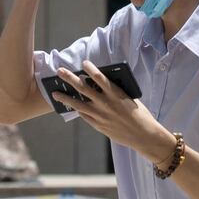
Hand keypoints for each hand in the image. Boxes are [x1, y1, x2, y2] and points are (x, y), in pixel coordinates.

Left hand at [52, 61, 169, 157]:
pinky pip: (84, 115)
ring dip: (65, 97)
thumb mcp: (128, 98)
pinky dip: (77, 109)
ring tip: (54, 93)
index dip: (90, 69)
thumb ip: (114, 91)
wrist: (144, 135)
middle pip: (83, 88)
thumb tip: (98, 84)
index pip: (99, 77)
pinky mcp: (98, 125)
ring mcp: (100, 115)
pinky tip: (70, 106)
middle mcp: (105, 103)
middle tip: (59, 71)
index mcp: (116, 93)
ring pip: (78, 104)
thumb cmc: (139, 114)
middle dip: (69, 78)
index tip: (84, 63)